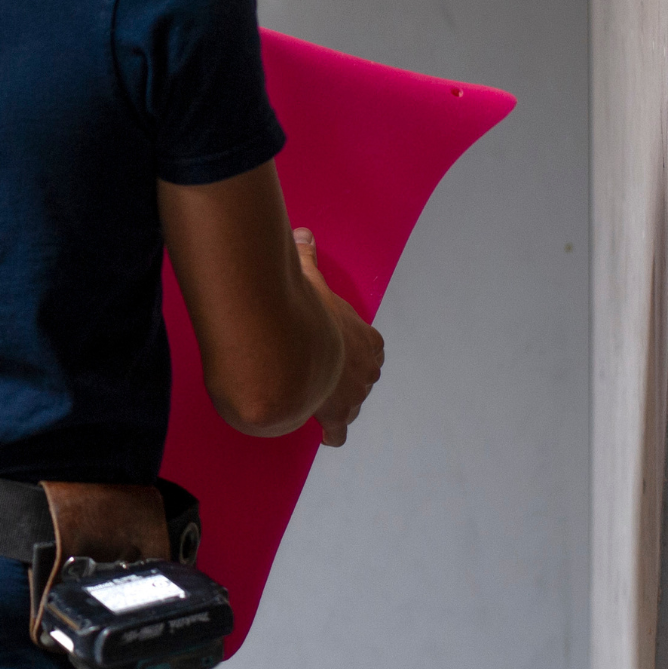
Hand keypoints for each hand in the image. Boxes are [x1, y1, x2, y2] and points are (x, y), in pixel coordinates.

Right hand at [294, 228, 383, 445]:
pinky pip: (339, 432)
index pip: (371, 350)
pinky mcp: (335, 416)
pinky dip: (333, 433)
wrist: (296, 353)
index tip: (338, 352)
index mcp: (368, 340)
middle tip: (326, 378)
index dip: (355, 352)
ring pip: (353, 404)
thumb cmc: (306, 315)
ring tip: (324, 405)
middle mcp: (368, 370)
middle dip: (347, 379)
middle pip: (364, 378)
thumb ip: (308, 259)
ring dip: (339, 404)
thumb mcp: (309, 281)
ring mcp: (354, 395)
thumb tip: (302, 232)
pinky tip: (327, 436)